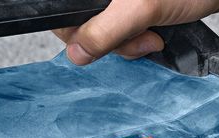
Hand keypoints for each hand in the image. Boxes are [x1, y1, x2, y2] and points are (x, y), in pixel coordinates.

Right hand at [53, 0, 218, 65]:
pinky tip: (156, 37)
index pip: (62, 12)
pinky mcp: (134, 10)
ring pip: (105, 34)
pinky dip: (138, 42)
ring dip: (129, 44)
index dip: (76, 31)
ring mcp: (118, 3)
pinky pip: (123, 34)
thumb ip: (106, 30)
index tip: (100, 41)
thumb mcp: (141, 8)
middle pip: (83, 25)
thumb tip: (77, 52)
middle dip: (112, 41)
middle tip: (141, 37)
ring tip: (154, 36)